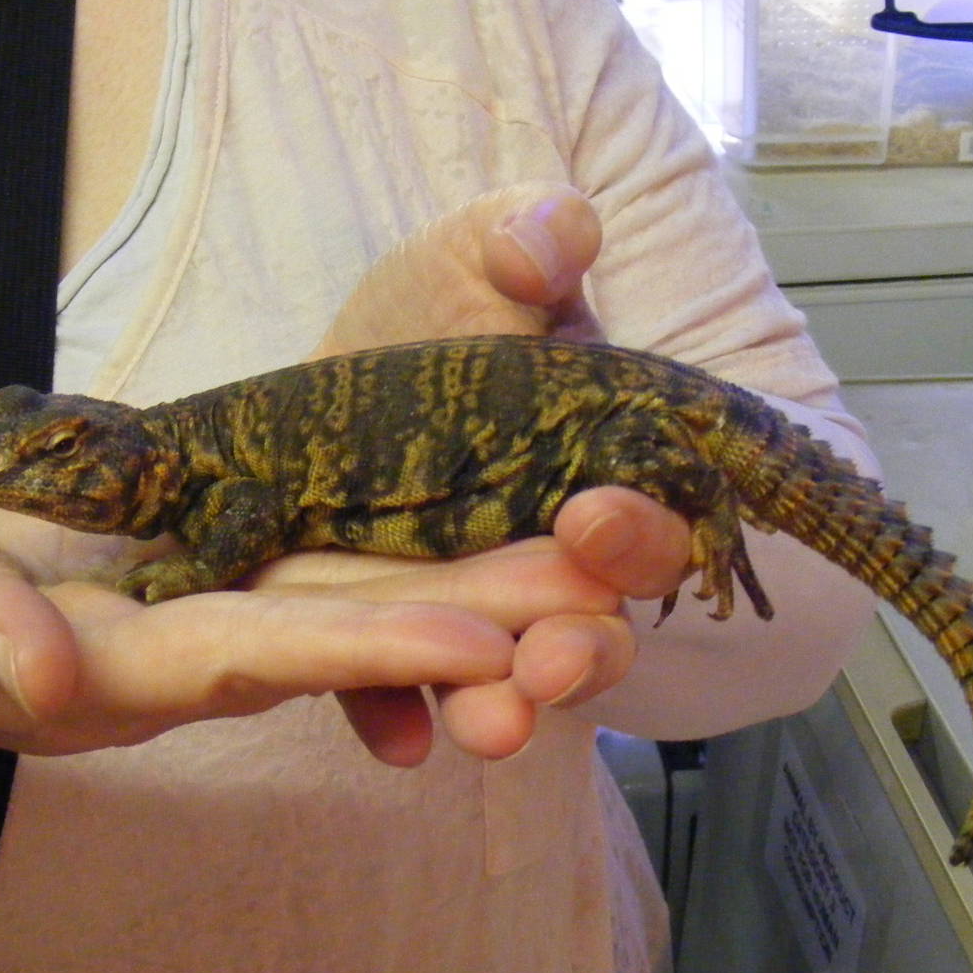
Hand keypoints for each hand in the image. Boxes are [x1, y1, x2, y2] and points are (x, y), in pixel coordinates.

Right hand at [0, 469, 681, 760]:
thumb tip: (45, 679)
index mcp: (109, 665)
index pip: (255, 656)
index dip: (366, 650)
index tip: (485, 645)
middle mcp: (181, 648)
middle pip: (344, 634)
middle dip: (475, 621)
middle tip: (606, 603)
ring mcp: (199, 610)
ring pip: (356, 597)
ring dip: (476, 587)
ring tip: (597, 566)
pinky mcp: (201, 568)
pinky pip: (323, 563)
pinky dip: (415, 555)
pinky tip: (500, 531)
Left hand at [303, 182, 694, 754]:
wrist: (330, 381)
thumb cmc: (433, 313)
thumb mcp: (468, 259)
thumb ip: (520, 243)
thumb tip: (555, 233)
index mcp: (589, 467)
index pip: (642, 516)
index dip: (637, 527)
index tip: (596, 515)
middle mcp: (537, 552)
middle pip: (584, 620)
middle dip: (582, 647)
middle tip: (557, 659)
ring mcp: (457, 603)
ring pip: (503, 671)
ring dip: (505, 702)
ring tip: (492, 725)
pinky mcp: (375, 633)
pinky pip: (393, 687)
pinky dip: (396, 712)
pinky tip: (395, 739)